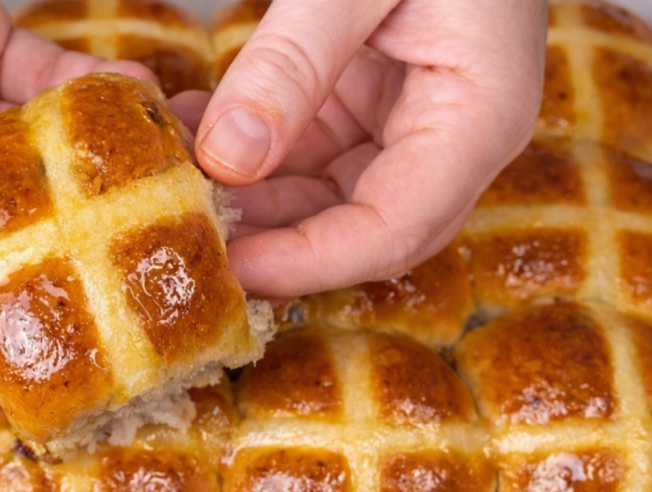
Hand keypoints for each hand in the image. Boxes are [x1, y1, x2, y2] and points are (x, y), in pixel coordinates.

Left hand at [192, 0, 547, 296]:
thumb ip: (292, 63)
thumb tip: (227, 159)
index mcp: (478, 117)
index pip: (393, 230)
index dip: (309, 263)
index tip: (229, 269)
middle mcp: (450, 135)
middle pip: (356, 227)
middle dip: (269, 236)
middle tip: (183, 229)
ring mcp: (408, 118)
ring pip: (322, 194)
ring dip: (246, 192)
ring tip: (173, 170)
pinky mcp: (369, 96)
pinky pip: (306, 147)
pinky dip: (248, 147)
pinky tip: (192, 127)